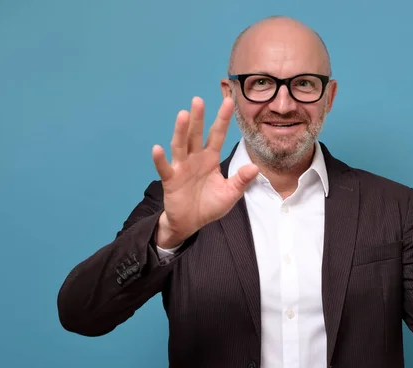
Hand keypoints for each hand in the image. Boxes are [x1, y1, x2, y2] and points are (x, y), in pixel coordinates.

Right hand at [151, 96, 258, 247]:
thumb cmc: (210, 205)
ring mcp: (181, 167)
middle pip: (196, 134)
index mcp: (210, 158)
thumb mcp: (230, 194)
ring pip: (180, 146)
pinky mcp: (170, 180)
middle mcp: (195, 158)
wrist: (191, 223)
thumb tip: (255, 167)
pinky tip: (158, 148)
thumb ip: (241, 180)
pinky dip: (160, 159)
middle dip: (198, 118)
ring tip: (182, 115)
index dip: (222, 119)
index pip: (218, 135)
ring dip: (180, 131)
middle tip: (199, 100)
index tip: (228, 102)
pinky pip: (165, 168)